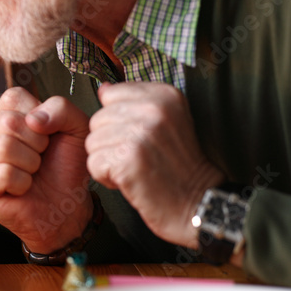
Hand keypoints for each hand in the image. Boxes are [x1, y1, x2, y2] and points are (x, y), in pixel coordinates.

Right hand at [0, 87, 92, 252]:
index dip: (37, 116)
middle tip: (41, 157)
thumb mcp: (78, 129)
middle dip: (36, 143)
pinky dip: (21, 183)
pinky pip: (1, 173)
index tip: (47, 134)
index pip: (12, 97)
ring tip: (32, 172)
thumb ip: (61, 108)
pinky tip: (22, 187)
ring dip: (29, 164)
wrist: (67, 206)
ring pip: (2, 147)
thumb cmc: (67, 166)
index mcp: (9, 114)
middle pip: (7, 122)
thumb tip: (33, 119)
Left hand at [87, 82, 223, 248]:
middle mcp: (153, 109)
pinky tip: (129, 179)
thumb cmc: (179, 165)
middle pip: (98, 119)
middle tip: (138, 156)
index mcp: (164, 95)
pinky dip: (106, 177)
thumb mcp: (168, 121)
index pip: (110, 95)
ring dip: (108, 160)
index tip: (139, 135)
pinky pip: (93, 163)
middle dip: (110, 142)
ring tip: (135, 167)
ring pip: (92, 142)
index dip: (117, 119)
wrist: (198, 201)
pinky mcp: (127, 158)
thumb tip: (103, 89)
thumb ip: (135, 102)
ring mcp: (140, 133)